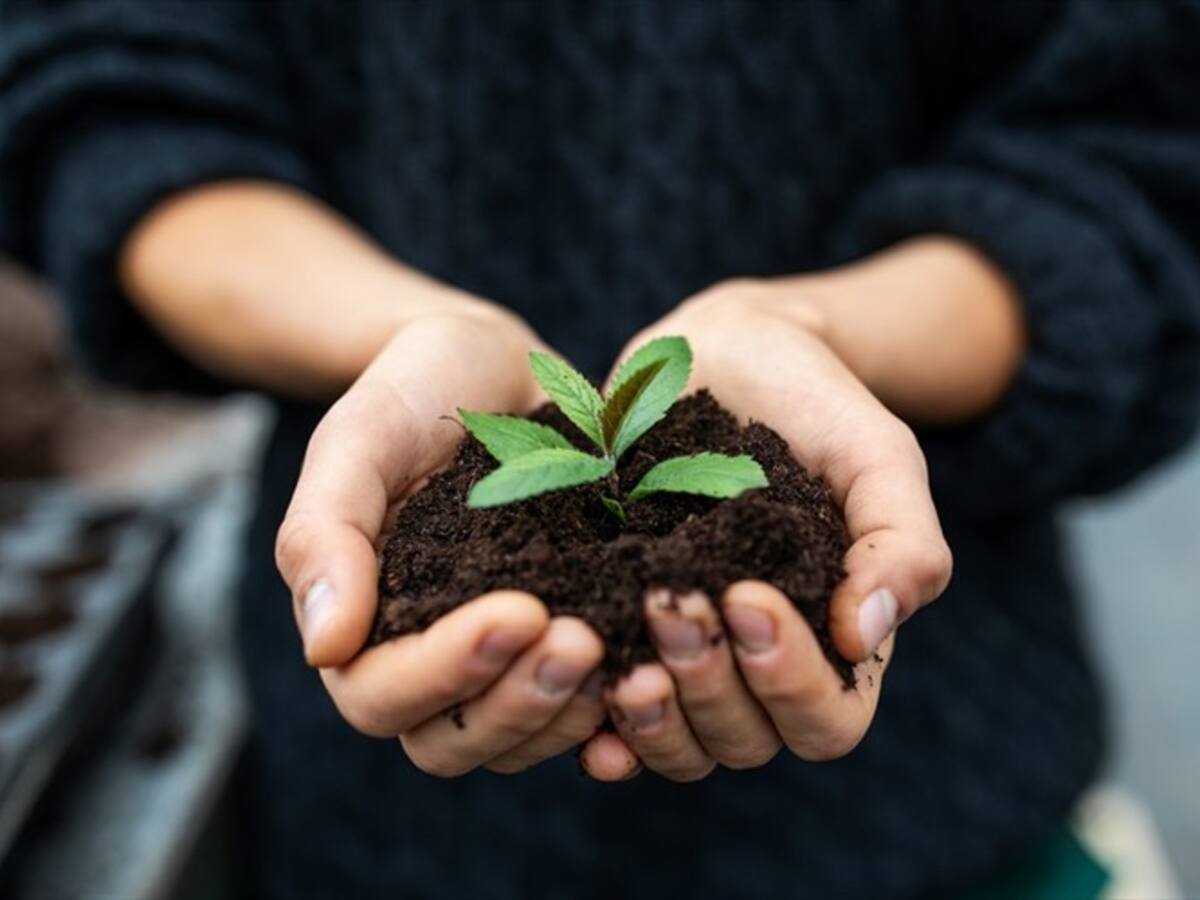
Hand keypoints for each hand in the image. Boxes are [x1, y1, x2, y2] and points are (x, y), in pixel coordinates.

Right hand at [276, 302, 608, 775]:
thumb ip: (324, 534)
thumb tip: (324, 648)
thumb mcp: (358, 439)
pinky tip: (656, 667)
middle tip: (583, 640)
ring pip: (519, 739)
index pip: (380, 696)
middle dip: (518, 703)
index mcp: (362, 623)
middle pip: (451, 741)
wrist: (491, 365)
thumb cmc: (412, 391)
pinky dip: (615, 707)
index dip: (445, 672)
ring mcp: (497, 659)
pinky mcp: (560, 641)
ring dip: (568, 712)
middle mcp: (427, 656)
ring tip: (623, 648)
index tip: (519, 611)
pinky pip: (580, 711)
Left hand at [580, 277, 953, 781]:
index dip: (789, 681)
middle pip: (745, 740)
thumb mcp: (876, 455)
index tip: (747, 596)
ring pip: (679, 744)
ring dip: (651, 715)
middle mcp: (760, 667)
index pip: (827, 719)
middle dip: (708, 682)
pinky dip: (597, 725)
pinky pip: (610, 716)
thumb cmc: (814, 403)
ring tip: (617, 655)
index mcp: (835, 642)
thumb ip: (900, 541)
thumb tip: (867, 635)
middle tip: (668, 600)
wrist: (725, 352)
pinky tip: (579, 692)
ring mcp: (690, 656)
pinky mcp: (622, 632)